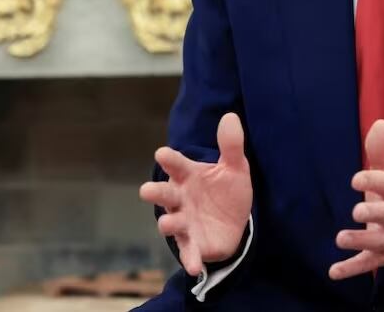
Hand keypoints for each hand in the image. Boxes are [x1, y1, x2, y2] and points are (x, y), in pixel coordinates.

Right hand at [139, 113, 252, 275]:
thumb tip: (230, 117)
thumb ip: (231, 145)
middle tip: (146, 190)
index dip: (169, 159)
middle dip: (155, 192)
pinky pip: (189, 252)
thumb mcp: (235, 167)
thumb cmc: (227, 190)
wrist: (236, 222)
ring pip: (171, 223)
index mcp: (188, 176)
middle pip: (164, 194)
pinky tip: (194, 267)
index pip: (176, 165)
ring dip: (169, 224)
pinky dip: (190, 259)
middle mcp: (181, 199)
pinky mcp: (193, 244)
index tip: (162, 153)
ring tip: (168, 224)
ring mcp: (185, 222)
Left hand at [329, 119, 383, 279]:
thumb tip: (379, 123)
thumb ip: (381, 149)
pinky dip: (351, 269)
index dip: (374, 182)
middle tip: (356, 211)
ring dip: (360, 241)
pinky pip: (367, 264)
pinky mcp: (381, 256)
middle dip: (374, 214)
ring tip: (340, 238)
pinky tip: (333, 272)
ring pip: (379, 242)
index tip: (356, 179)